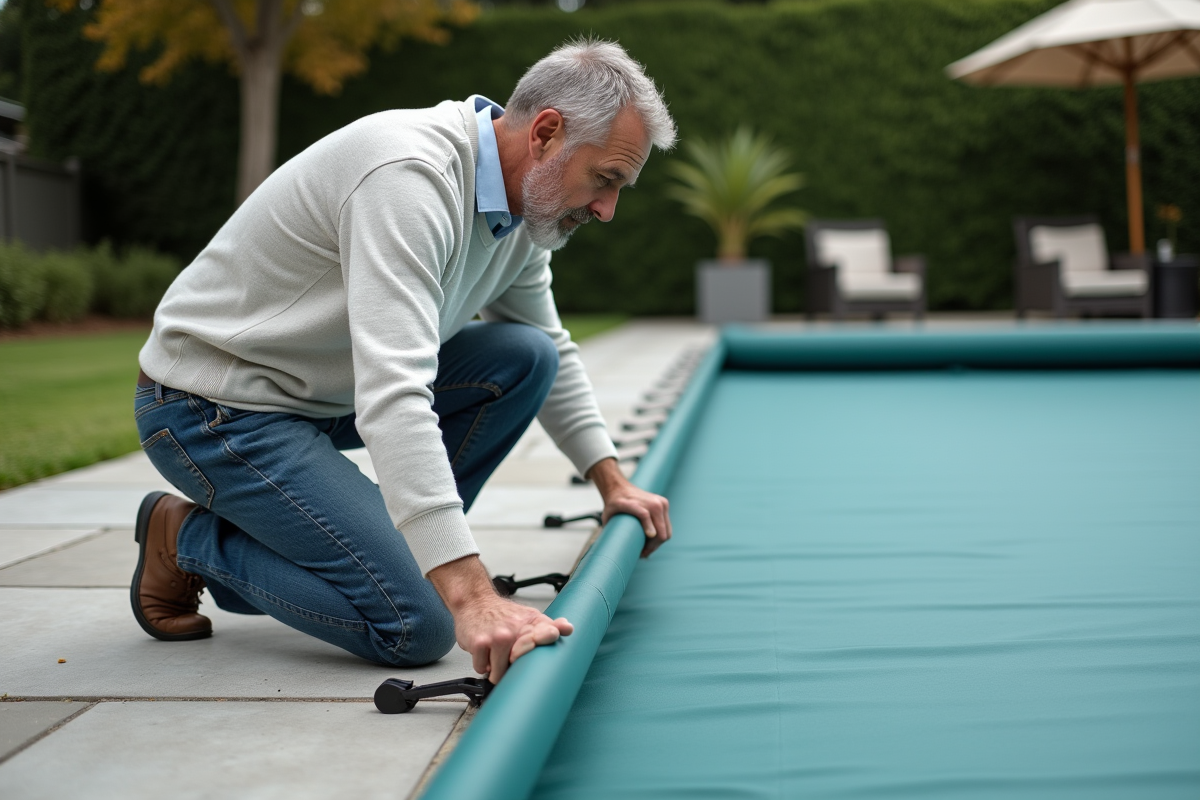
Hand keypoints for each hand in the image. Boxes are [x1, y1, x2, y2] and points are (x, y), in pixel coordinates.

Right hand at [428, 556, 572, 683]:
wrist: (474, 601)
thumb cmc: (501, 613)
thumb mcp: (528, 616)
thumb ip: (548, 625)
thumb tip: (569, 628)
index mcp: (531, 623)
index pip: (548, 634)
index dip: (549, 640)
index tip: (552, 638)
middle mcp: (515, 629)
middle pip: (522, 665)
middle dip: (516, 667)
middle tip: (512, 657)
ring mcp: (497, 637)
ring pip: (500, 673)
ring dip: (496, 668)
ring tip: (496, 653)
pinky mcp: (479, 643)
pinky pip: (482, 668)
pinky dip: (482, 664)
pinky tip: (484, 651)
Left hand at [587, 457, 671, 556]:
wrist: (620, 487)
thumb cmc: (613, 504)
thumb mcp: (607, 516)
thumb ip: (607, 529)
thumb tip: (609, 550)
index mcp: (633, 503)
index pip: (643, 515)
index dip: (647, 529)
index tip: (644, 548)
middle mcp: (651, 502)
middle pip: (660, 533)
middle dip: (653, 547)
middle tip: (643, 554)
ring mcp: (660, 502)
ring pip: (666, 532)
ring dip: (657, 543)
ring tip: (646, 548)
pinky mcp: (664, 503)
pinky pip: (667, 526)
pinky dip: (661, 535)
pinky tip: (651, 540)